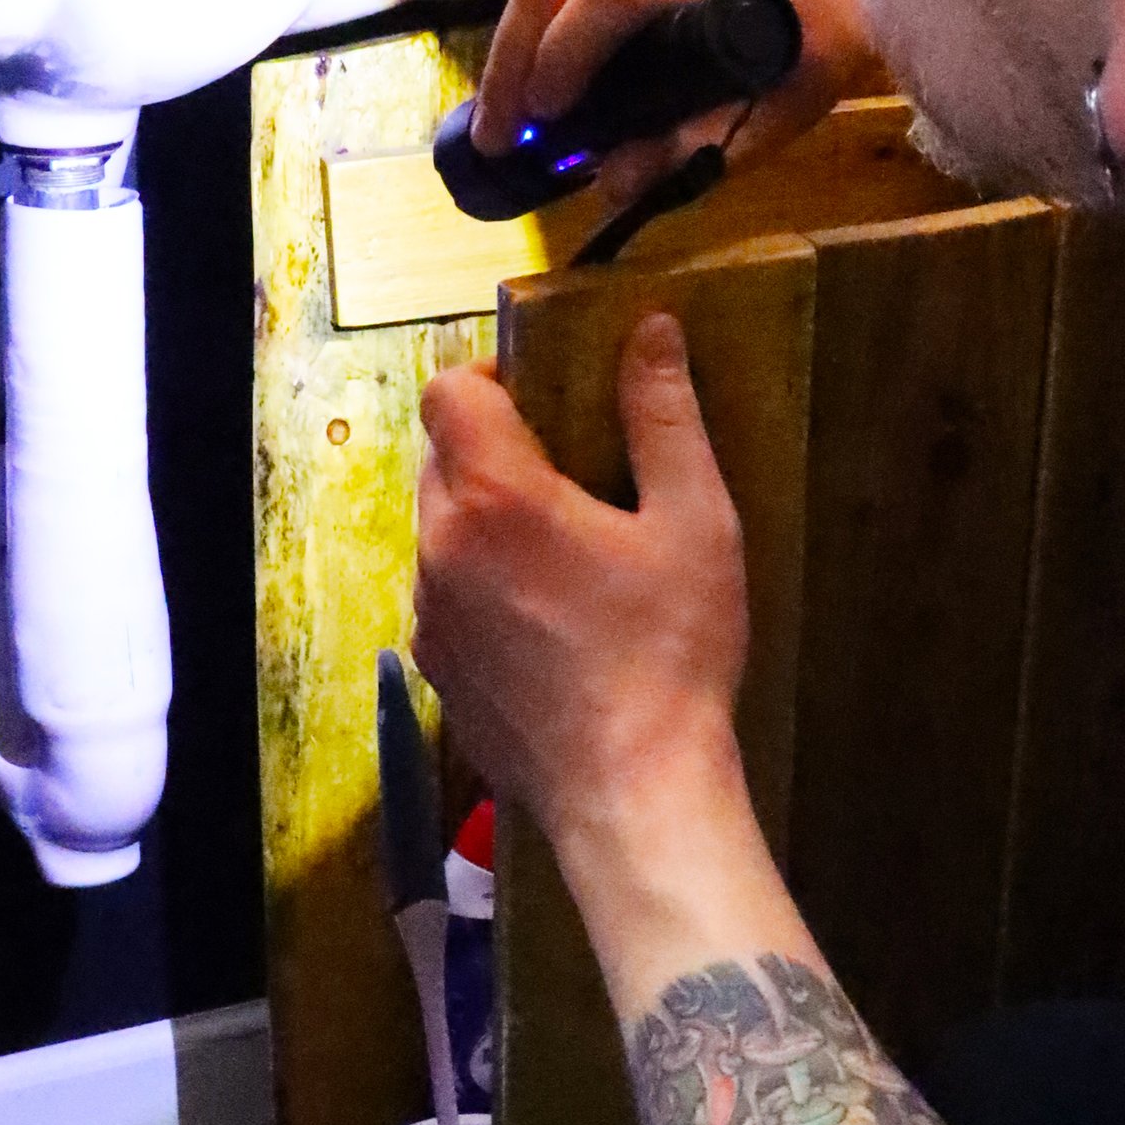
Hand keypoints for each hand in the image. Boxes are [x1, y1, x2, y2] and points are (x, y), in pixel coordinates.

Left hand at [415, 311, 747, 860]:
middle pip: (441, 457)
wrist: (632, 793)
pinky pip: (445, 595)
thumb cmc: (670, 657)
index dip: (491, 377)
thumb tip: (652, 331)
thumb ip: (664, 418)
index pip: (448, 390)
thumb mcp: (695, 523)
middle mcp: (441, 549)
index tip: (545, 397)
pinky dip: (483, 585)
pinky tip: (553, 619)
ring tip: (569, 554)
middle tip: (576, 476)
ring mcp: (430, 615)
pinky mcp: (439, 668)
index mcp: (497, 499)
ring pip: (440, 529)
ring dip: (488, 520)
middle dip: (497, 449)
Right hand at [475, 0, 878, 207]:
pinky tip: (538, 41)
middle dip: (515, 56)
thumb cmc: (818, 38)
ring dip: (517, 31)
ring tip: (510, 99)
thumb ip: (701, 149)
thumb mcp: (782, 108)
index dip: (565, 51)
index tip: (542, 120)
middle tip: (495, 130)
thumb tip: (608, 188)